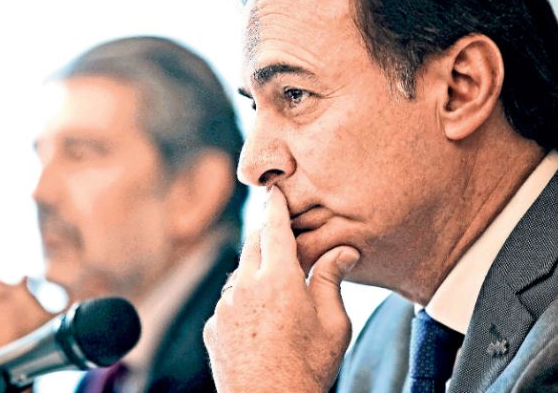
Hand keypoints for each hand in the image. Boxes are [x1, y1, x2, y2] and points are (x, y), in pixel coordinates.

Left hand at [204, 187, 359, 392]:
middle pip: (252, 245)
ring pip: (239, 275)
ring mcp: (224, 308)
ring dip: (254, 272)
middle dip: (265, 234)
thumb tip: (344, 250)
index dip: (275, 206)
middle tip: (279, 231)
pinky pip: (228, 302)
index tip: (274, 190)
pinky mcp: (213, 328)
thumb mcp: (333, 323)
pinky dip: (242, 301)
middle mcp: (245, 287)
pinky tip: (260, 321)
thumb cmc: (308, 368)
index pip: (274, 228)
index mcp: (279, 279)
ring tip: (276, 291)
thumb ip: (332, 280)